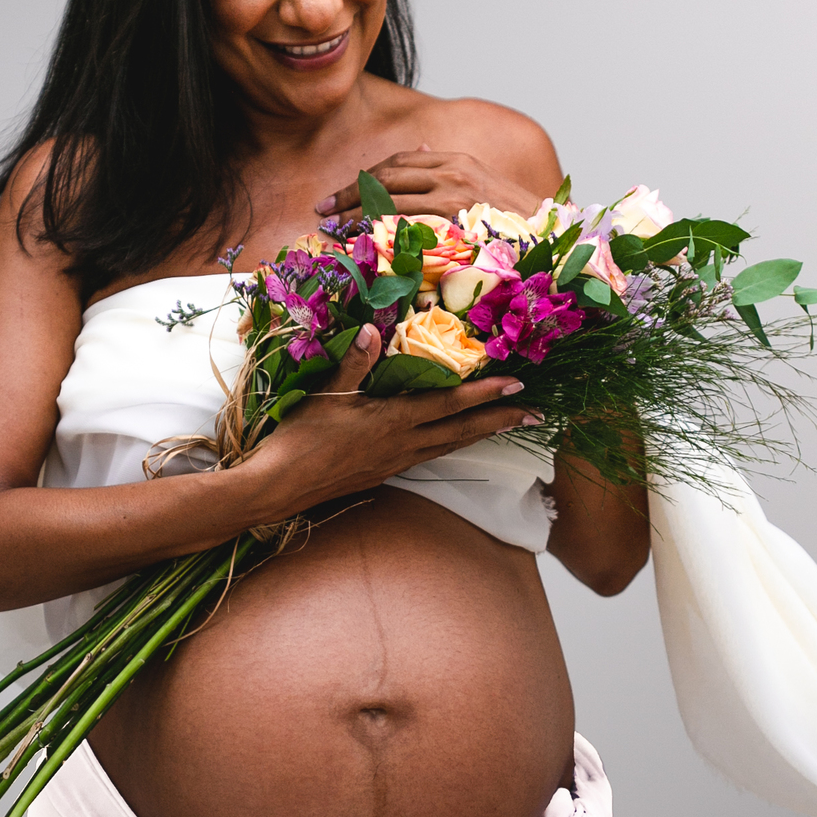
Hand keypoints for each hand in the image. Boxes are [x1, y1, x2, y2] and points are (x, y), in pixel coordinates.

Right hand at [245, 323, 539, 513]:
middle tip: (536, 414)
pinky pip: (430, 456)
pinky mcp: (384, 473)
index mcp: (393, 422)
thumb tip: (374, 328)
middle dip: (500, 421)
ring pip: (449, 446)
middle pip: (462, 432)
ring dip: (480, 435)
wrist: (279, 488)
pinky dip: (451, 445)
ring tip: (505, 426)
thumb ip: (355, 363)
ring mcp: (395, 463)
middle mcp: (403, 446)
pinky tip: (452, 441)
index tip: (518, 384)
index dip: (485, 394)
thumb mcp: (326, 394)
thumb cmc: (300, 439)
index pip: (449, 405)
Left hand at [315, 144, 544, 225]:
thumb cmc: (513, 219)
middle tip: (323, 212)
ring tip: (334, 229)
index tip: (338, 197)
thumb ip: (447, 169)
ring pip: (390, 200)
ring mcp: (453, 196)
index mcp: (455, 162)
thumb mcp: (481, 182)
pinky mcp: (455, 220)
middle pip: (385, 178)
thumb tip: (420, 148)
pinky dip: (380, 233)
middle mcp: (451, 173)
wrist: (549, 235)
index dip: (363, 180)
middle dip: (349, 195)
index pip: (396, 164)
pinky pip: (407, 225)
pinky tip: (361, 242)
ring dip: (356, 215)